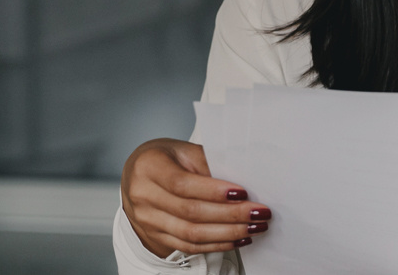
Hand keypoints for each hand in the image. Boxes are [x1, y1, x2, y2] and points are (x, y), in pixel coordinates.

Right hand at [121, 138, 271, 257]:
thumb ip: (208, 163)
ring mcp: (147, 219)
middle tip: (259, 212)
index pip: (182, 184)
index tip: (242, 193)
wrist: (138, 176)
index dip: (213, 191)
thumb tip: (245, 179)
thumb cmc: (165, 159)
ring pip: (191, 233)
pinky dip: (217, 244)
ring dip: (228, 233)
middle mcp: (143, 195)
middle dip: (230, 214)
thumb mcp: (183, 151)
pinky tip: (238, 239)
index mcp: (149, 166)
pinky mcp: (156, 237)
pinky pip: (189, 246)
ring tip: (254, 227)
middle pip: (190, 211)